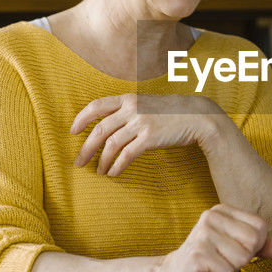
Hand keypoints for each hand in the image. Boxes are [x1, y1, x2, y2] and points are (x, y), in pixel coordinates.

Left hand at [72, 93, 221, 175]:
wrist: (198, 115)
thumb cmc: (173, 112)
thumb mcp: (147, 104)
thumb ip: (130, 110)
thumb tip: (111, 124)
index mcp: (128, 98)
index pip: (96, 106)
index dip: (81, 119)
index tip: (73, 132)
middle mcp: (132, 109)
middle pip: (99, 129)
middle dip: (85, 148)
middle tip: (78, 162)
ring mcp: (141, 123)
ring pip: (111, 144)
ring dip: (101, 161)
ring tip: (99, 171)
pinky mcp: (150, 137)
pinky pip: (127, 154)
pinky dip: (117, 166)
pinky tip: (114, 173)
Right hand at [154, 204, 271, 271]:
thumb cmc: (207, 259)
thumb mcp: (236, 247)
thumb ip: (259, 245)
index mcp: (222, 210)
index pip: (260, 227)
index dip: (253, 246)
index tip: (232, 249)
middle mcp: (211, 217)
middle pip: (253, 242)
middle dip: (242, 258)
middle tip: (222, 259)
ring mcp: (203, 234)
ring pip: (241, 258)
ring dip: (229, 268)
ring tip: (213, 264)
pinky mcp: (198, 254)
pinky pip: (226, 271)